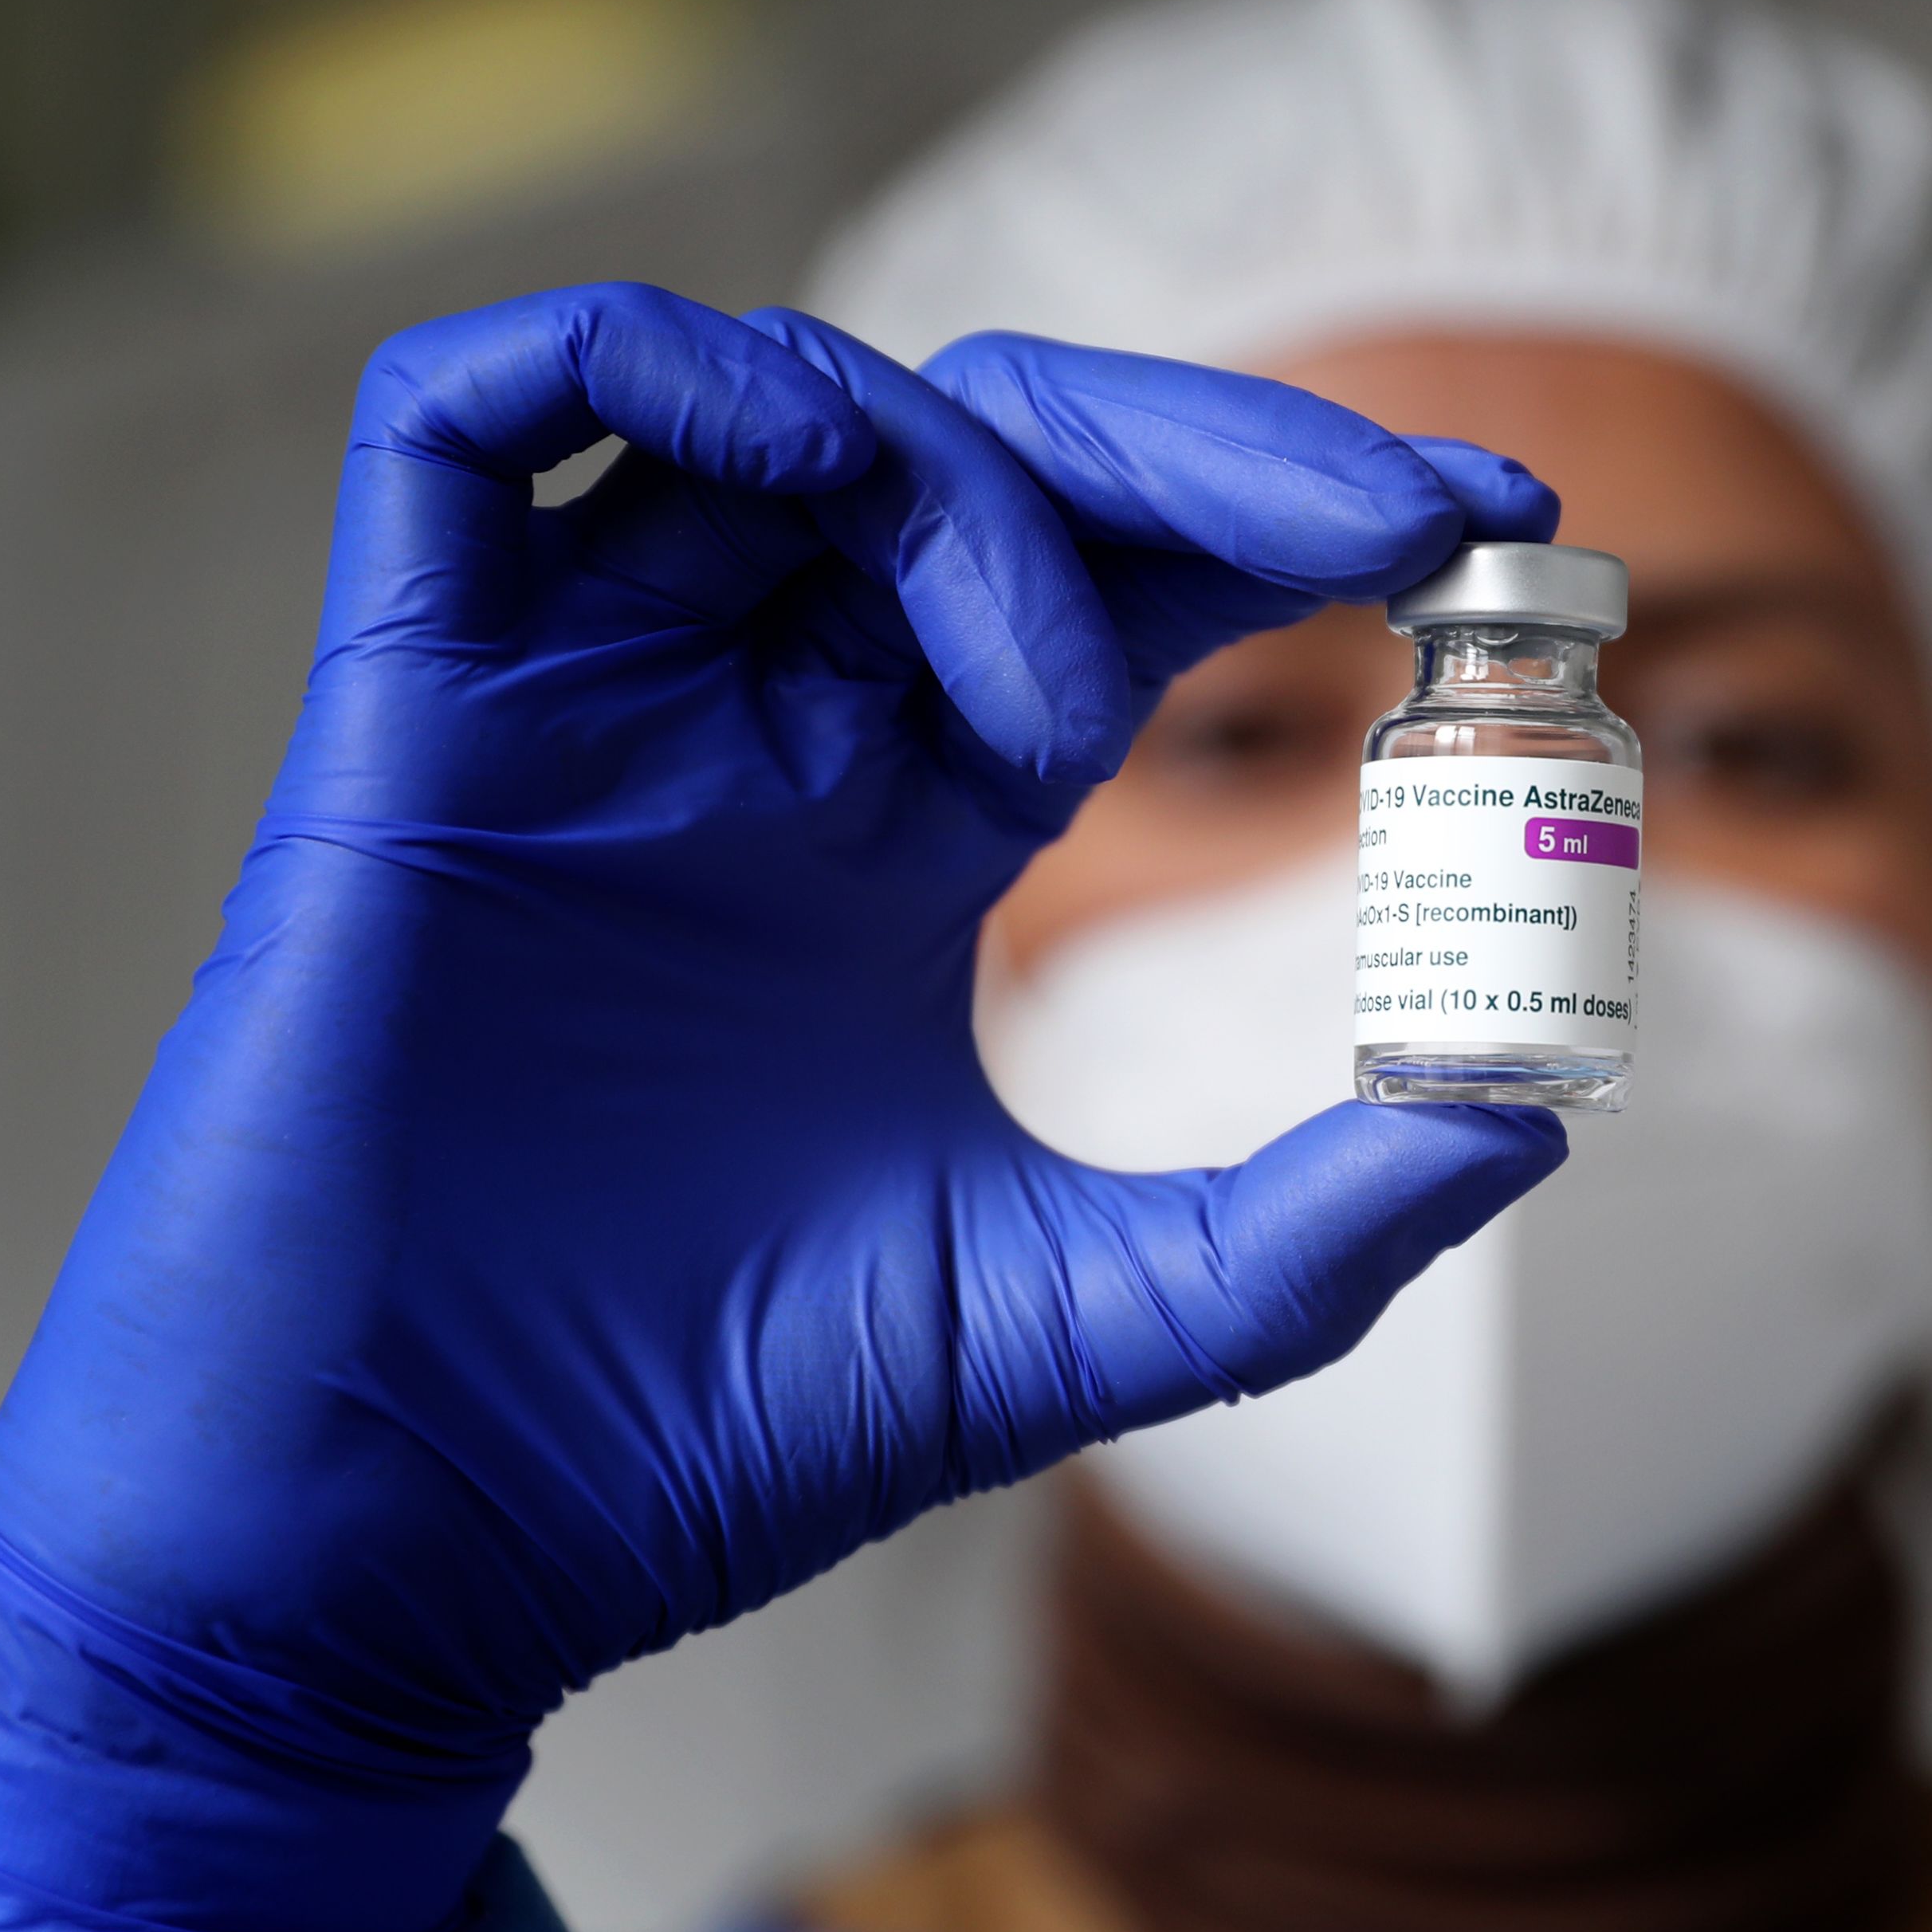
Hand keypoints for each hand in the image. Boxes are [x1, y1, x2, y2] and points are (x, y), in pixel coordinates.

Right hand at [0, 286, 1562, 1931]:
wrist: (404, 1560)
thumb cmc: (694, 1444)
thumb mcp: (1061, 1325)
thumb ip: (1293, 1237)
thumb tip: (1526, 1123)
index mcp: (897, 846)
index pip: (1111, 598)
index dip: (1290, 524)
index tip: (1493, 527)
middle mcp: (749, 743)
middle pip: (979, 467)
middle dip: (1205, 455)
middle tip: (1398, 518)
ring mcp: (576, 714)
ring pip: (774, 425)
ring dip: (968, 475)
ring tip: (1065, 686)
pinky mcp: (404, 721)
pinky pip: (468, 431)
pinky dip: (643, 372)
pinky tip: (816, 451)